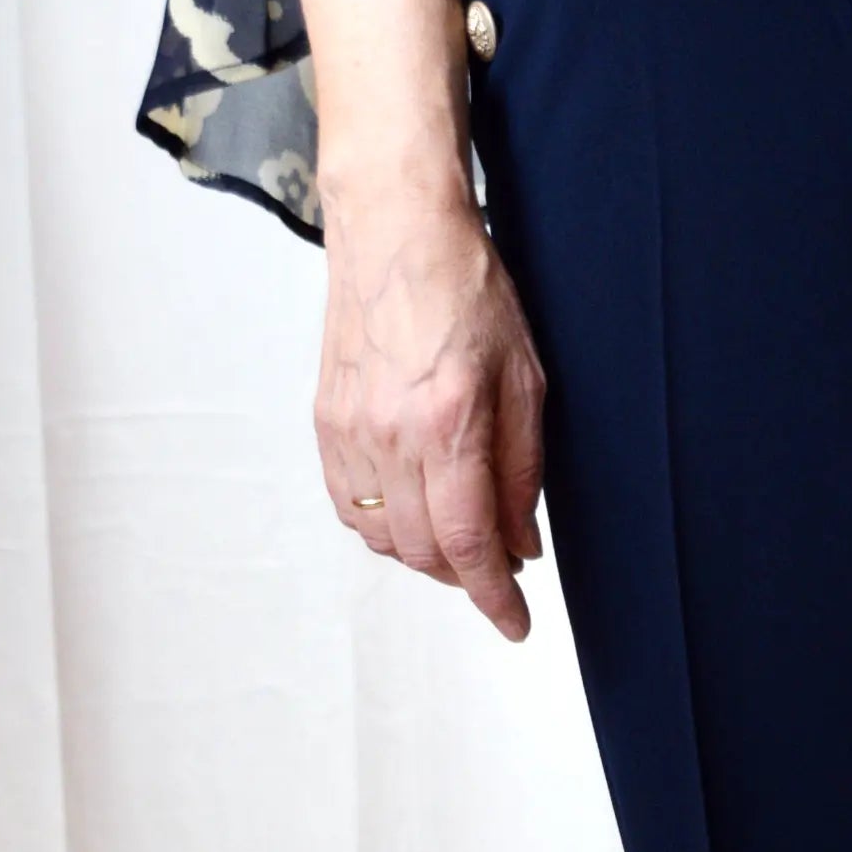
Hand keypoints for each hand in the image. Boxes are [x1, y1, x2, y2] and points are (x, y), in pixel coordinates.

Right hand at [294, 0, 545, 642]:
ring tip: (460, 539)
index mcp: (447, 420)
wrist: (395, 225)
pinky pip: (349, 506)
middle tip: (499, 572)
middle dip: (466, 576)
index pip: (467, 542)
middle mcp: (389, 433)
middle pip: (423, 550)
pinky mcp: (325, 420)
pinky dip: (382, 526)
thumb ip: (523, 468)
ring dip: (425, 554)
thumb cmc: (470, 287)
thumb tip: (520, 546)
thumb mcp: (527, 377)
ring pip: (383, 536)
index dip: (494, 597)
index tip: (516, 627)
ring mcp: (348, 430)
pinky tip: (412, 513)